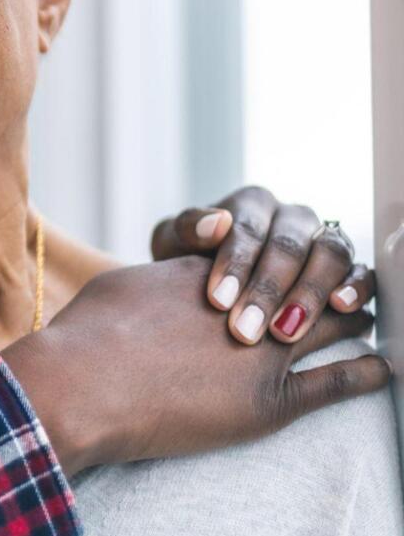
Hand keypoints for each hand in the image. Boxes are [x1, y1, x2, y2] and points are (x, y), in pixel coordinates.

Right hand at [3, 256, 388, 472]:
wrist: (85, 385)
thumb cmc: (89, 334)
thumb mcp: (124, 284)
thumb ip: (158, 280)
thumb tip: (162, 281)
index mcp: (213, 267)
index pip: (272, 250)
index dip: (295, 254)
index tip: (309, 257)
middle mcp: (250, 300)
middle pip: (314, 276)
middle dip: (336, 277)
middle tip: (354, 283)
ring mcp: (266, 351)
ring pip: (335, 324)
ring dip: (354, 317)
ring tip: (368, 318)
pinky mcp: (271, 401)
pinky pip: (337, 382)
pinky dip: (365, 374)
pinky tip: (383, 371)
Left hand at [152, 186, 373, 343]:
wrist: (204, 283)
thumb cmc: (188, 260)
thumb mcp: (174, 243)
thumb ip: (187, 230)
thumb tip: (215, 224)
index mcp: (251, 203)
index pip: (247, 229)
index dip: (234, 265)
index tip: (217, 301)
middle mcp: (291, 217)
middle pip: (288, 246)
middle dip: (266, 290)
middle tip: (245, 330)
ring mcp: (322, 238)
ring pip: (329, 255)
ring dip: (308, 294)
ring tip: (284, 331)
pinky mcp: (346, 267)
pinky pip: (361, 270)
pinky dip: (356, 286)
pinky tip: (342, 308)